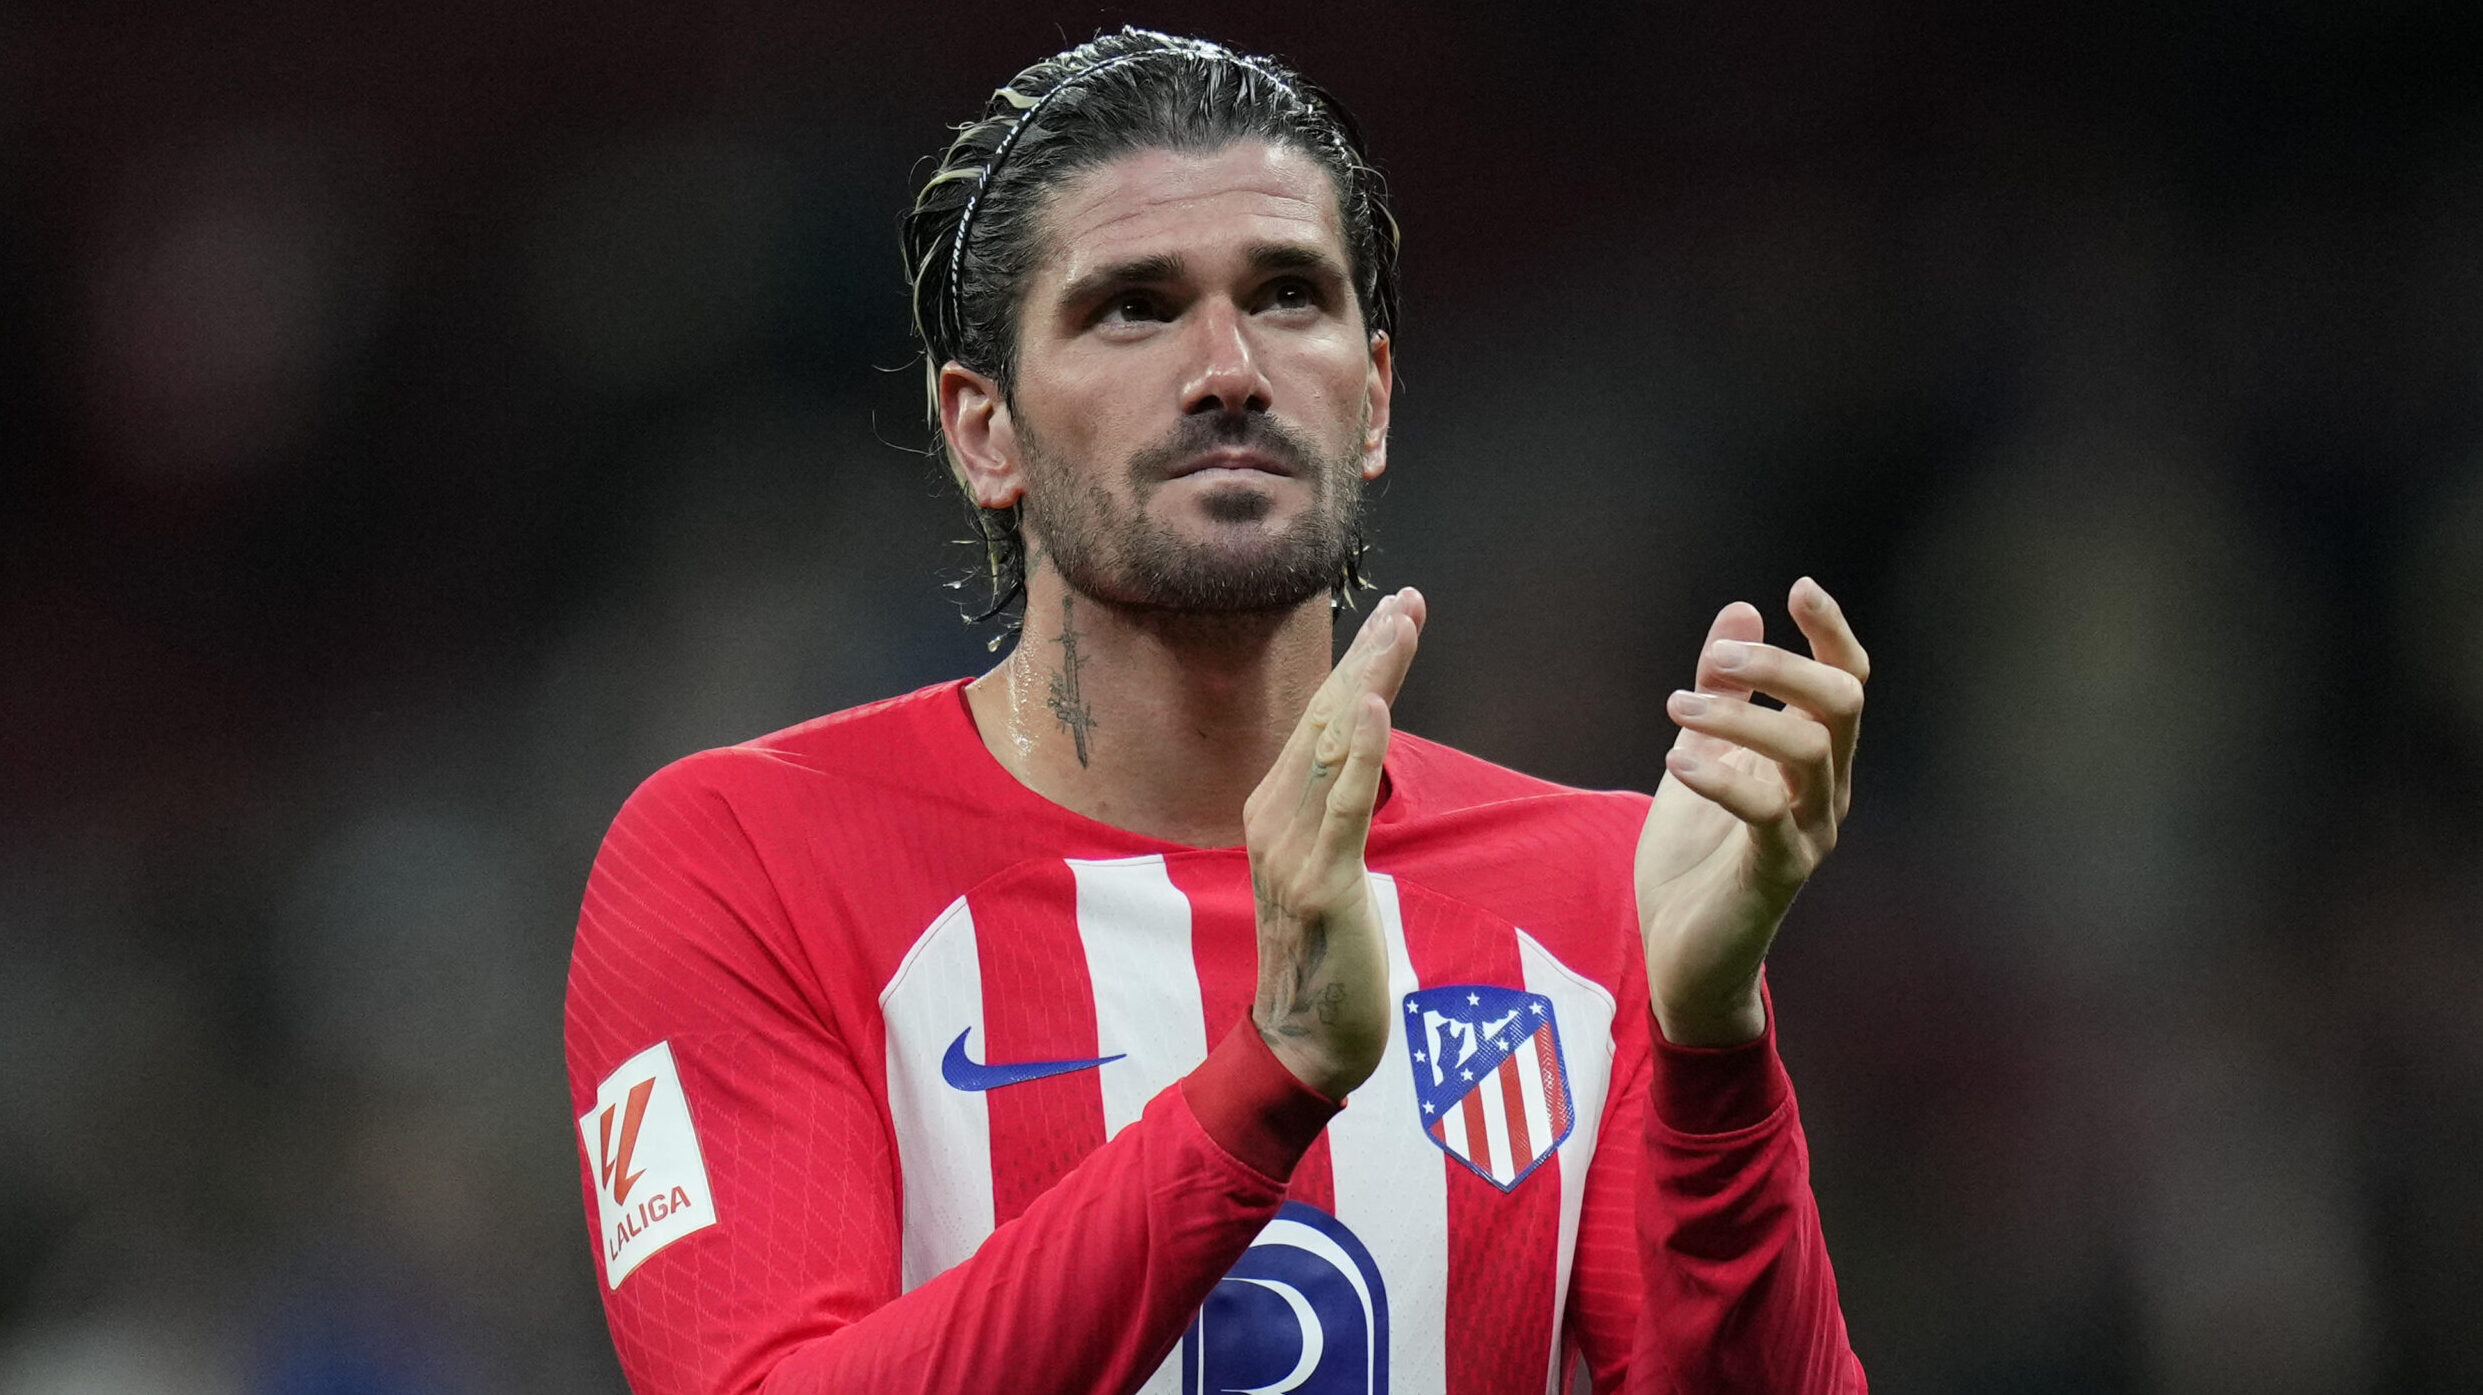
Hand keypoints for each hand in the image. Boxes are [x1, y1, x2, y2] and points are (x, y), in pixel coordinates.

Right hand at [1244, 587, 1425, 1098]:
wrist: (1304, 1041)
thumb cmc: (1327, 957)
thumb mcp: (1326, 869)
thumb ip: (1333, 815)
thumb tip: (1354, 765)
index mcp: (1275, 809)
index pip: (1320, 720)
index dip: (1358, 663)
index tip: (1395, 615)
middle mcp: (1273, 817)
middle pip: (1325, 717)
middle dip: (1370, 654)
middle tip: (1408, 600)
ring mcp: (1292, 849)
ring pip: (1334, 746)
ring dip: (1370, 680)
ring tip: (1400, 625)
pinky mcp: (1323, 884)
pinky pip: (1343, 806)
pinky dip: (1358, 750)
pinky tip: (1371, 703)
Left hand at [1637, 577, 1867, 1045]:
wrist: (1683, 954)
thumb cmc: (1697, 858)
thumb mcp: (1702, 754)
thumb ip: (1724, 690)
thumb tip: (1740, 608)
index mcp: (1813, 760)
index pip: (1847, 683)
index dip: (1833, 633)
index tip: (1801, 588)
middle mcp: (1826, 791)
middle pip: (1842, 704)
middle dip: (1784, 665)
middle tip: (1715, 659)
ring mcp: (1809, 833)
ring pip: (1809, 749)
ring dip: (1740, 716)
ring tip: (1676, 706)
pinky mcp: (1778, 874)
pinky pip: (1765, 813)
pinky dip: (1721, 777)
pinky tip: (1676, 760)